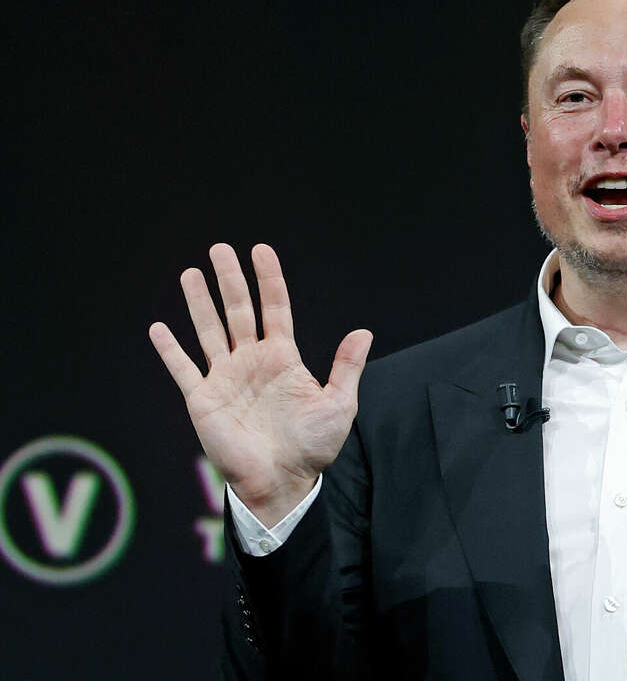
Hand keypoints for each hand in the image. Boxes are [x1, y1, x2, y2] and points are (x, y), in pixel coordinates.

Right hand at [148, 244, 372, 526]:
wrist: (282, 482)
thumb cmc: (313, 447)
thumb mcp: (338, 404)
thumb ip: (346, 367)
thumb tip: (364, 332)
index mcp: (282, 358)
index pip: (274, 308)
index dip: (268, 279)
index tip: (261, 250)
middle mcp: (251, 362)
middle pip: (238, 311)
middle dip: (229, 280)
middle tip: (220, 248)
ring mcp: (225, 378)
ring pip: (209, 331)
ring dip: (199, 303)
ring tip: (191, 273)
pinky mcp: (203, 400)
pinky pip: (183, 370)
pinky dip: (170, 350)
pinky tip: (159, 328)